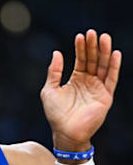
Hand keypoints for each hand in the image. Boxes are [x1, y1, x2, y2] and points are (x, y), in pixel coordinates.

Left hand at [40, 29, 121, 150]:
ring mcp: (98, 89)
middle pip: (93, 60)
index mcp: (75, 80)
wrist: (65, 131)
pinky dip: (114, 66)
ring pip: (103, 66)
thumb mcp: (49, 89)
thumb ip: (54, 72)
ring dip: (104, 52)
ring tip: (104, 37)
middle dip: (93, 46)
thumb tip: (56, 52)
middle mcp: (88, 82)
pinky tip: (114, 53)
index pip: (81, 60)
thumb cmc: (55, 113)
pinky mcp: (106, 96)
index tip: (80, 36)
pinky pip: (111, 79)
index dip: (81, 48)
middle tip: (92, 33)